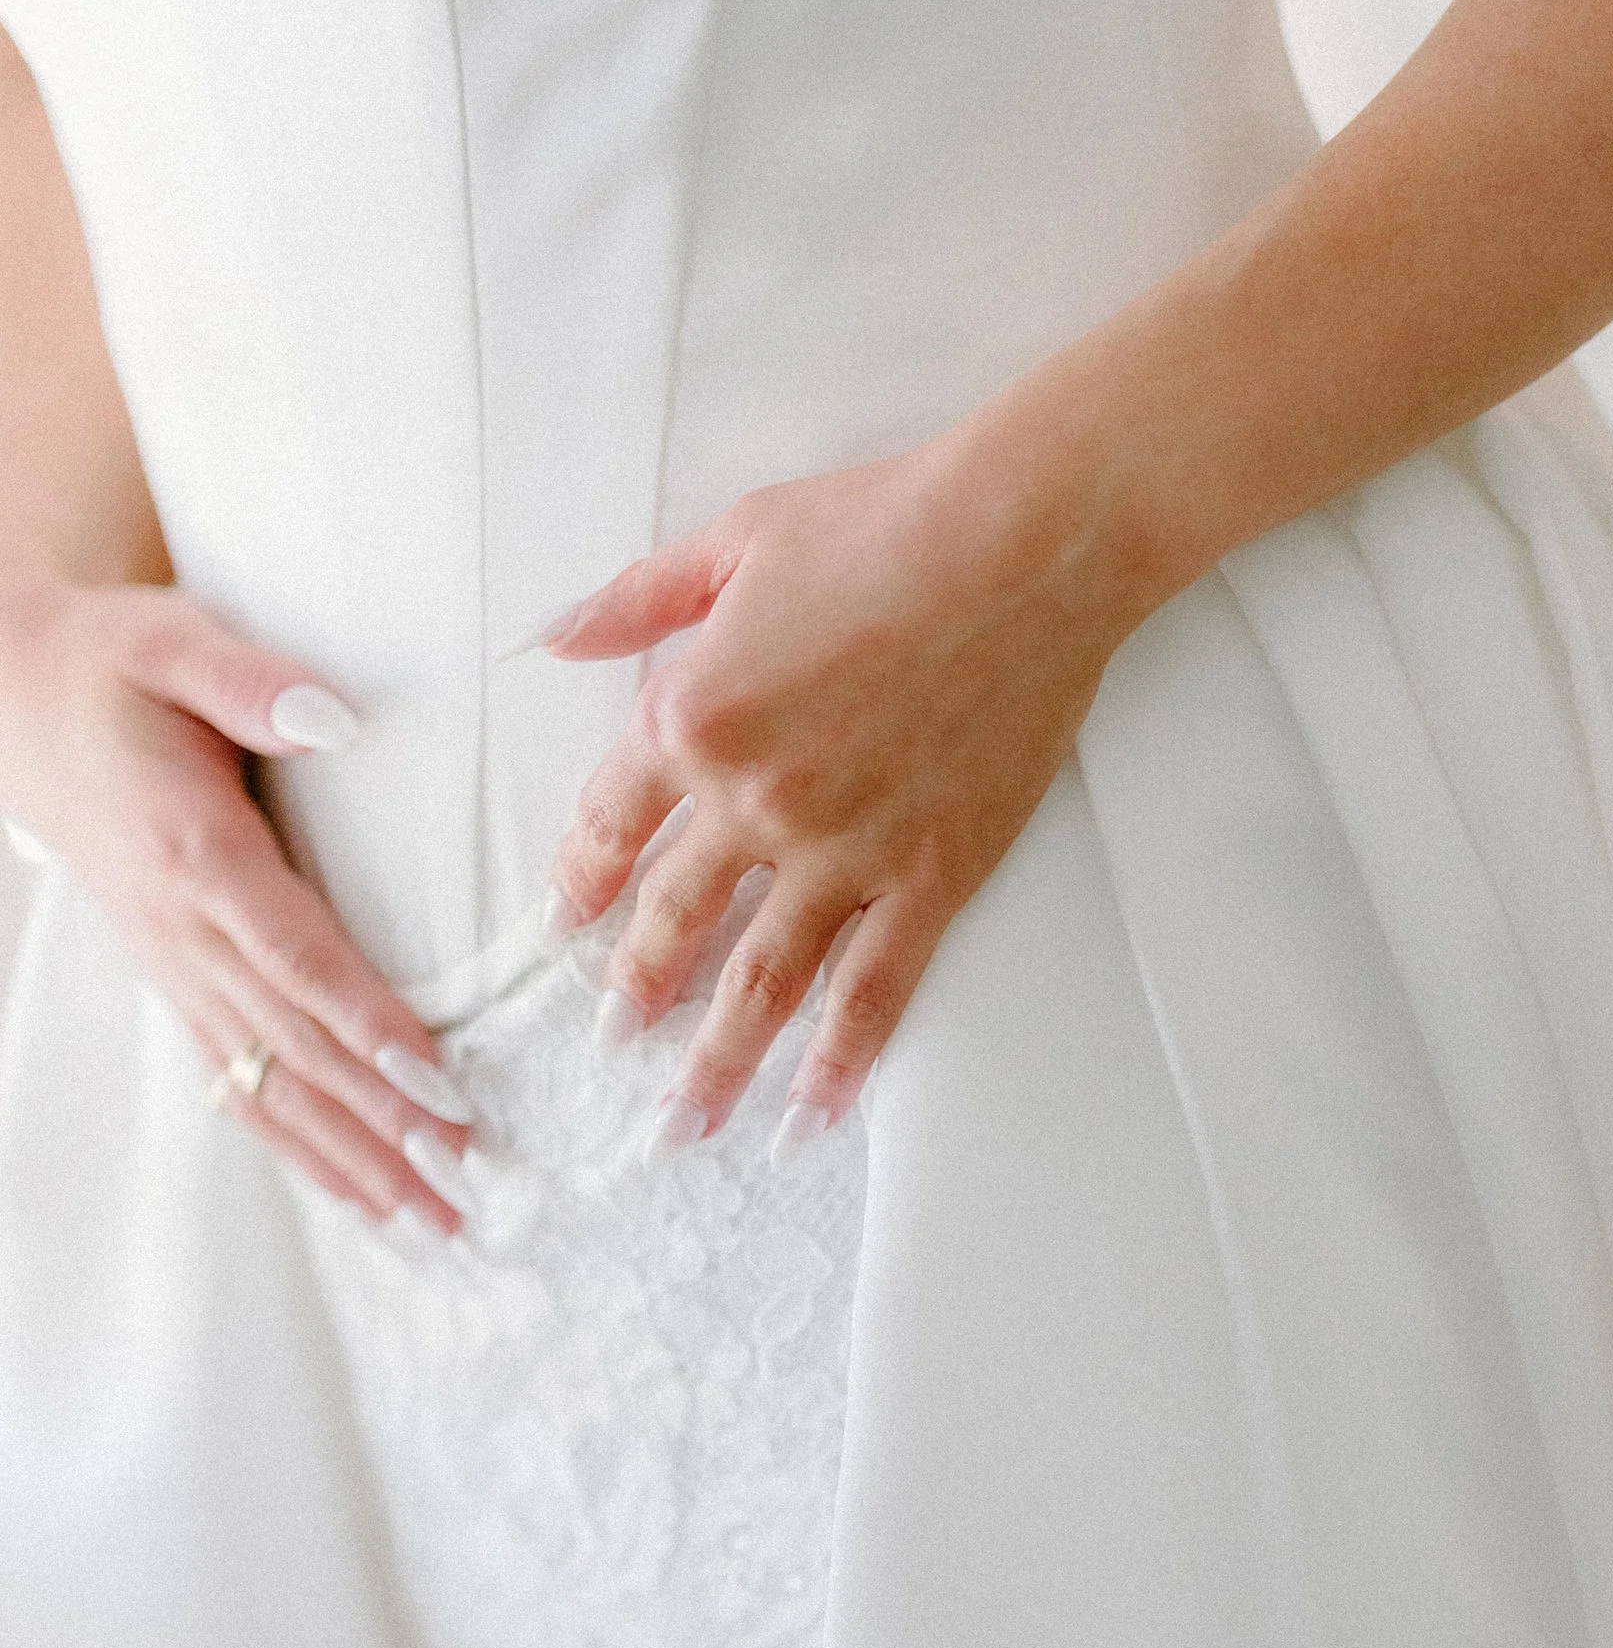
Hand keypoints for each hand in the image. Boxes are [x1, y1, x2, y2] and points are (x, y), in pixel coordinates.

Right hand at [0, 577, 476, 1228]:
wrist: (21, 695)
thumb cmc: (114, 663)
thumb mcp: (172, 639)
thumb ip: (249, 679)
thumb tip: (332, 717)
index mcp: (194, 851)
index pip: (295, 956)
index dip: (366, 1025)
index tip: (435, 1087)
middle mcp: (181, 927)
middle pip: (294, 1044)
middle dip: (380, 1123)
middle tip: (462, 1185)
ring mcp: (174, 965)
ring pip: (265, 1082)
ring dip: (347, 1158)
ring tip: (427, 1221)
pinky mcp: (174, 980)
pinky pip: (235, 1079)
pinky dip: (296, 1142)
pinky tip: (355, 1194)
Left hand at [543, 424, 1143, 1152]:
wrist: (1022, 547)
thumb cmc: (882, 524)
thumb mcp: (732, 539)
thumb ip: (638, 601)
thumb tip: (554, 639)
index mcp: (689, 718)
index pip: (610, 826)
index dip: (583, 886)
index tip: (570, 932)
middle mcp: (756, 803)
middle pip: (673, 924)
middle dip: (635, 996)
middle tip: (613, 1046)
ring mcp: (846, 852)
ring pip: (763, 983)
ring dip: (717, 1062)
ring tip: (686, 1123)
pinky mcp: (931, 876)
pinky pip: (874, 990)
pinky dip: (839, 1060)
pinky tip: (811, 1111)